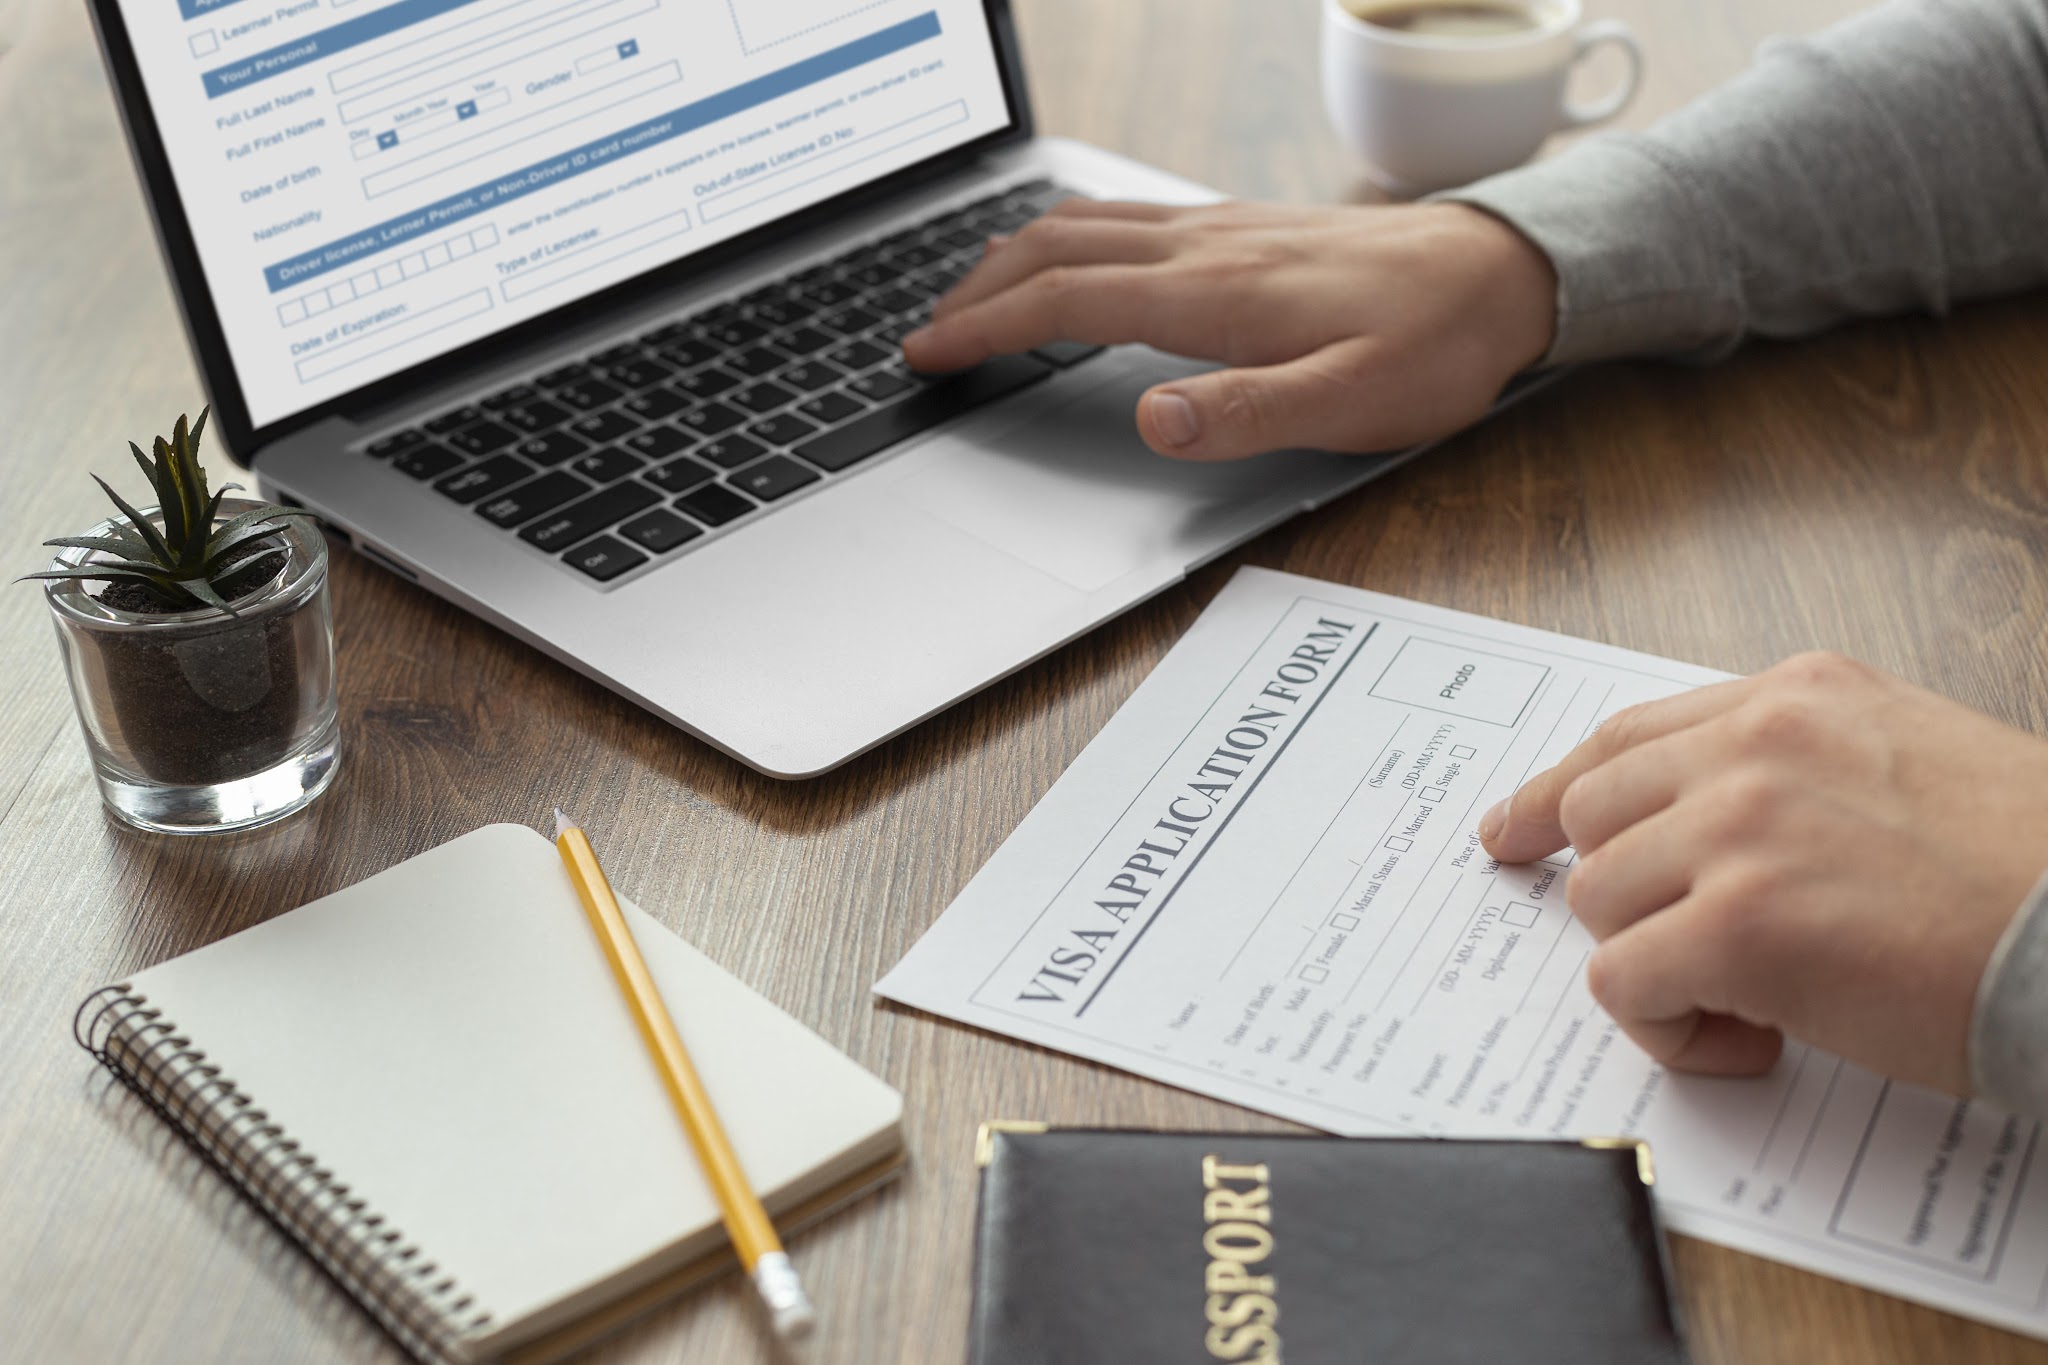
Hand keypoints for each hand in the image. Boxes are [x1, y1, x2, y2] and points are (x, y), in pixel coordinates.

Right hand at [901, 199, 1556, 461]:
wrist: (1501, 270)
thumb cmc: (1433, 344)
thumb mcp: (1353, 403)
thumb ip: (1249, 414)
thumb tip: (1153, 422)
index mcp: (1213, 293)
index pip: (1065, 299)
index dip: (985, 327)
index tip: (928, 353)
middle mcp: (1204, 245)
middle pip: (1055, 248)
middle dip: (976, 290)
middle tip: (925, 334)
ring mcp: (1219, 228)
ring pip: (1085, 222)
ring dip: (1012, 257)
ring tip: (969, 297)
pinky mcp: (1240, 226)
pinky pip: (1125, 217)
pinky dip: (1065, 238)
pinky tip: (1066, 256)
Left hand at [1477, 652, 2047, 1094]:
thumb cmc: (2029, 869)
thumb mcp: (1907, 758)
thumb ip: (1795, 767)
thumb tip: (1697, 825)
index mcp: (1798, 697)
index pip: (1627, 738)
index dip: (1556, 793)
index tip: (1509, 830)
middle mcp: (1756, 746)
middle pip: (1595, 818)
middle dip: (1618, 894)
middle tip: (1663, 950)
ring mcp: (1741, 830)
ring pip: (1601, 902)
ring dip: (1660, 964)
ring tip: (1756, 999)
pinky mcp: (1741, 926)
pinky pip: (1624, 981)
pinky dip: (1671, 1028)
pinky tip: (1759, 1039)